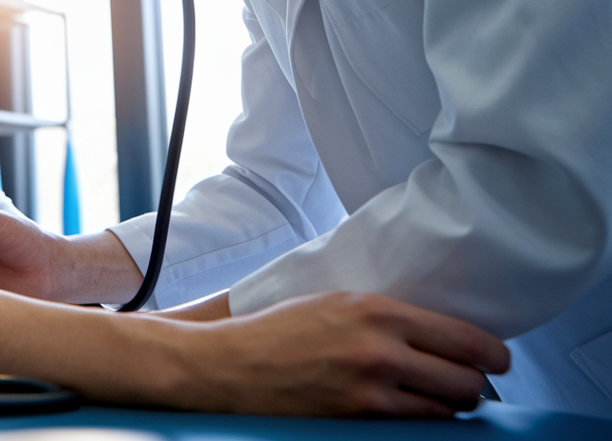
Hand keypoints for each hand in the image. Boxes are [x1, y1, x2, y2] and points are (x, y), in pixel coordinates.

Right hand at [160, 291, 509, 416]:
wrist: (232, 365)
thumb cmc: (279, 331)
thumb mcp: (335, 302)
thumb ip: (385, 314)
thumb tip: (436, 327)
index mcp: (377, 310)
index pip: (465, 337)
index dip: (493, 354)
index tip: (498, 359)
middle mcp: (380, 349)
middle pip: (467, 380)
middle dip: (473, 384)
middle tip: (467, 382)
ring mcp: (371, 390)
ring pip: (448, 409)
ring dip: (449, 406)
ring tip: (435, 398)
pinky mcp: (359, 420)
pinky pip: (417, 427)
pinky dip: (422, 422)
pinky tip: (410, 411)